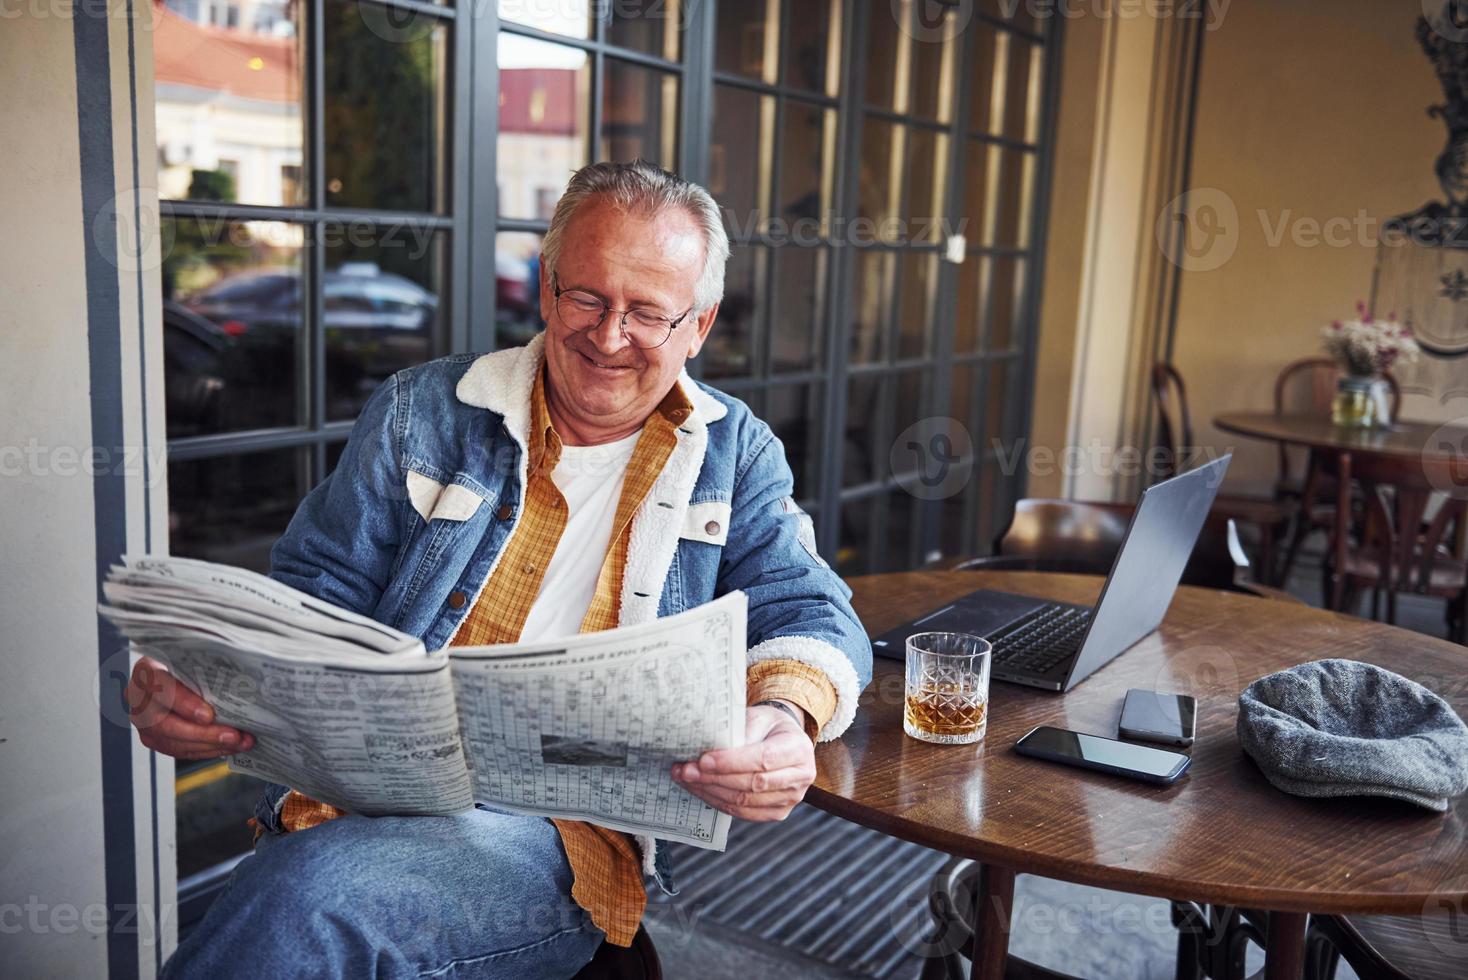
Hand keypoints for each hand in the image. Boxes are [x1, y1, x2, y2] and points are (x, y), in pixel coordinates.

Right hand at [126, 656, 254, 759]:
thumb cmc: (189, 658)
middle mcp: (140, 698)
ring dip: (209, 745)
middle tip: (232, 735)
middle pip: (164, 723)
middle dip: (201, 733)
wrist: (181, 669)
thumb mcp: (196, 648)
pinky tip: (230, 746)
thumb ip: (207, 653)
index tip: (209, 715)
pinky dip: (207, 750)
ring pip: (173, 742)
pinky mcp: (157, 738)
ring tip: (239, 742)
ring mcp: (145, 722)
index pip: (159, 687)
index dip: (184, 703)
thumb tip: (235, 660)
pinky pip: (180, 750)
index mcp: (146, 671)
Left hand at [671, 703, 815, 821]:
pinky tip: (700, 790)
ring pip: (745, 802)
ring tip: (686, 778)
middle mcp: (800, 776)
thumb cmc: (768, 726)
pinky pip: (743, 813)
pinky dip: (718, 802)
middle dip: (714, 778)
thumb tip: (707, 751)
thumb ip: (739, 733)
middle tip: (686, 770)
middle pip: (753, 784)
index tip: (702, 760)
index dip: (731, 762)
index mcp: (798, 748)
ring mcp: (790, 799)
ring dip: (710, 792)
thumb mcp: (757, 717)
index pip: (763, 759)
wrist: (783, 739)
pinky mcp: (777, 812)